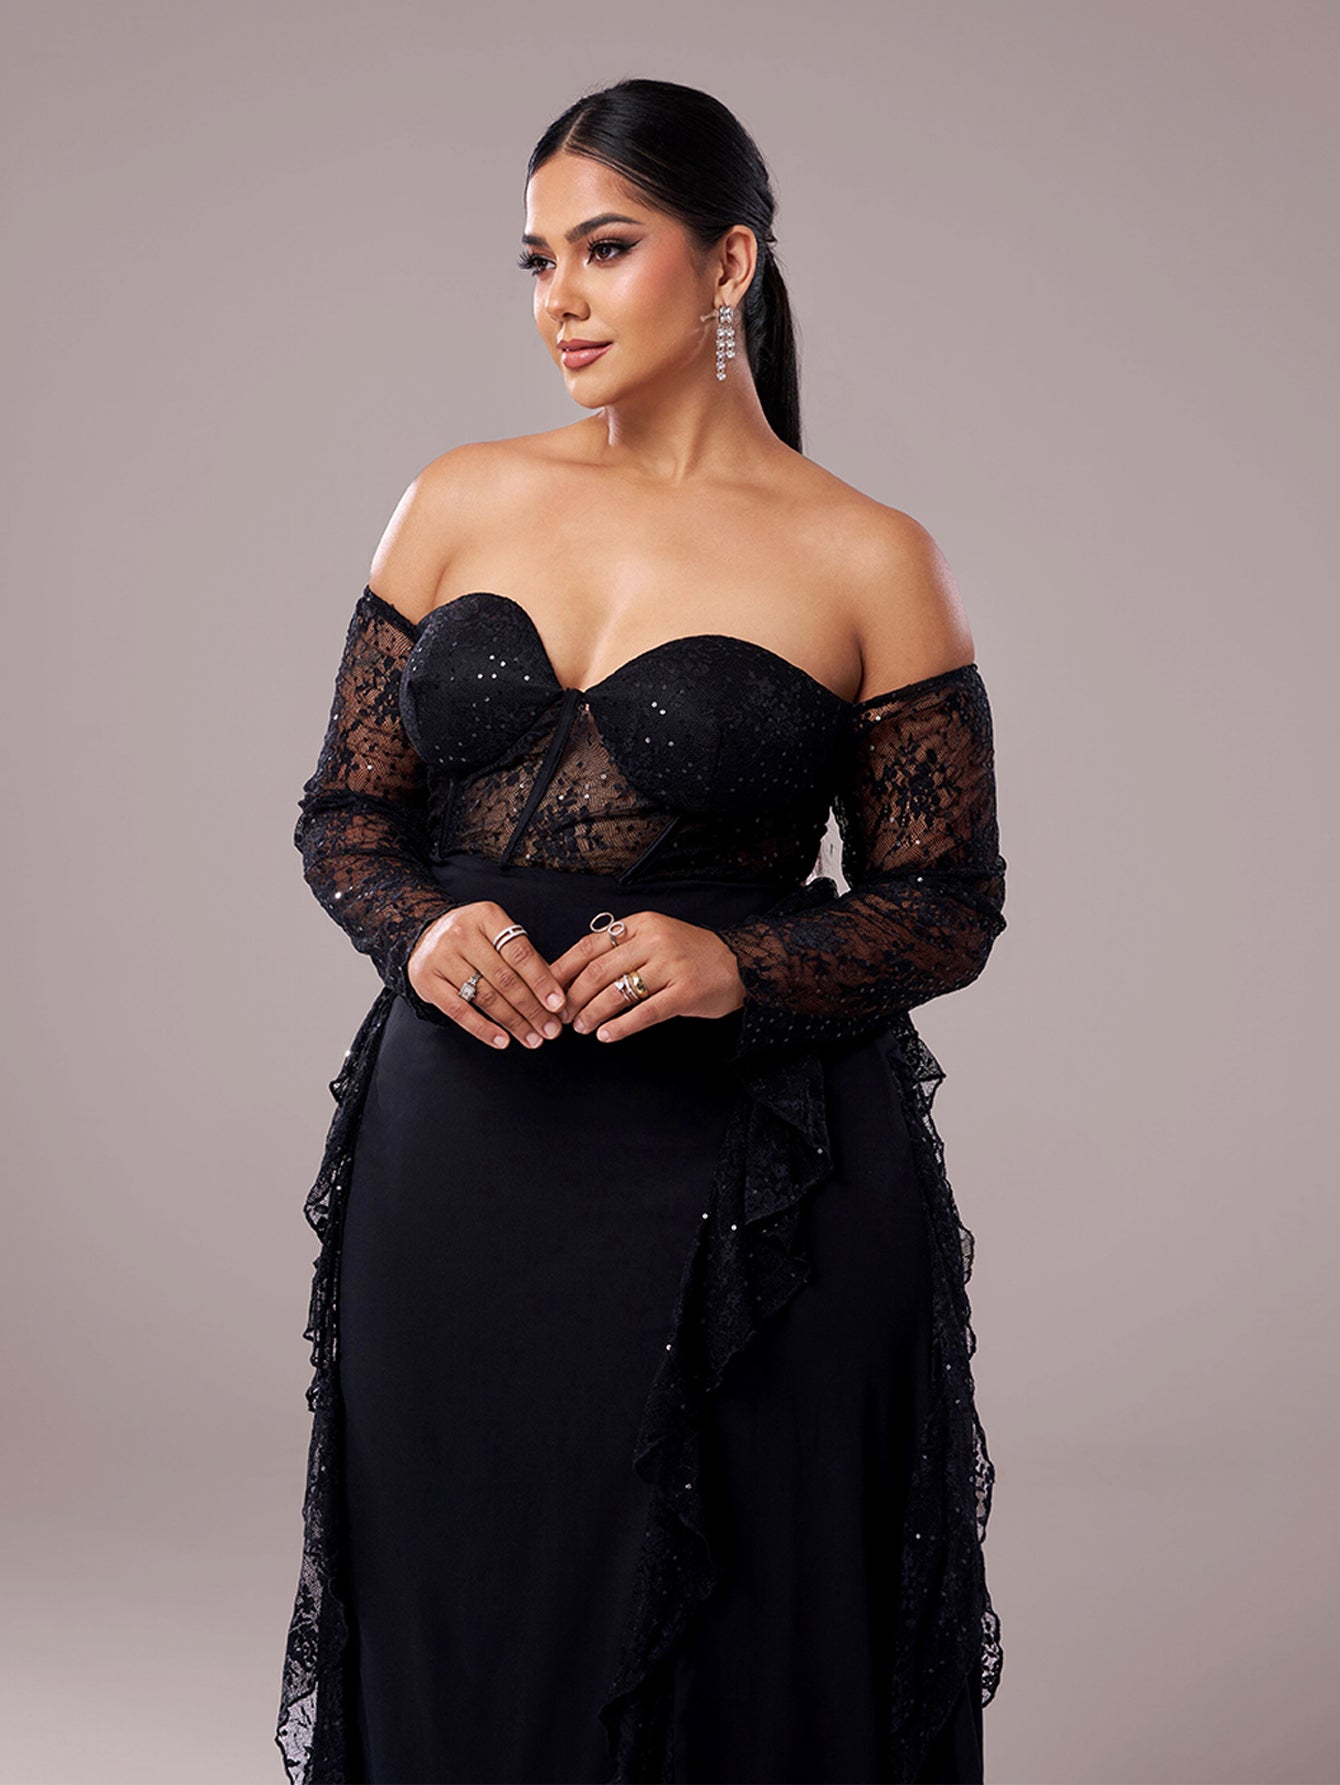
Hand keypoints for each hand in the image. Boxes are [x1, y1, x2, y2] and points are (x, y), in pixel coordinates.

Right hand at [407, 903, 569, 1049]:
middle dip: (532, 1008)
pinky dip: (483, 1028)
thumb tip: (555, 993)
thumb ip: (524, 957)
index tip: (558, 1004)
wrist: (423, 935)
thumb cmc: (472, 938)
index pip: (520, 952)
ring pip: (484, 996)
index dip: (541, 980)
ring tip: (533, 1038)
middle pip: (504, 978)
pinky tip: (502, 1040)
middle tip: (551, 1029)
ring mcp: (442, 957)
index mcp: (487, 916)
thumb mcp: (497, 933)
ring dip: (513, 1022)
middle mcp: (462, 933)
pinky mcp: (427, 980)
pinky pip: (459, 1011)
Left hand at [548, 911, 745, 1042]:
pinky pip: (643, 1013)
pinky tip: (606, 1036)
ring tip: (581, 1028)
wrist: (740, 964)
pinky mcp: (684, 992)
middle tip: (563, 1016)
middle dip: (573, 997)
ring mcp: (670, 966)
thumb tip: (574, 972)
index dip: (563, 970)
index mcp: (640, 925)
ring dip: (592, 1014)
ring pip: (616, 993)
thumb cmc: (690, 954)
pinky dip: (619, 1027)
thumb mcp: (655, 937)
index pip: (589, 946)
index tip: (547, 990)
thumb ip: (621, 947)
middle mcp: (654, 941)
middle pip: (597, 972)